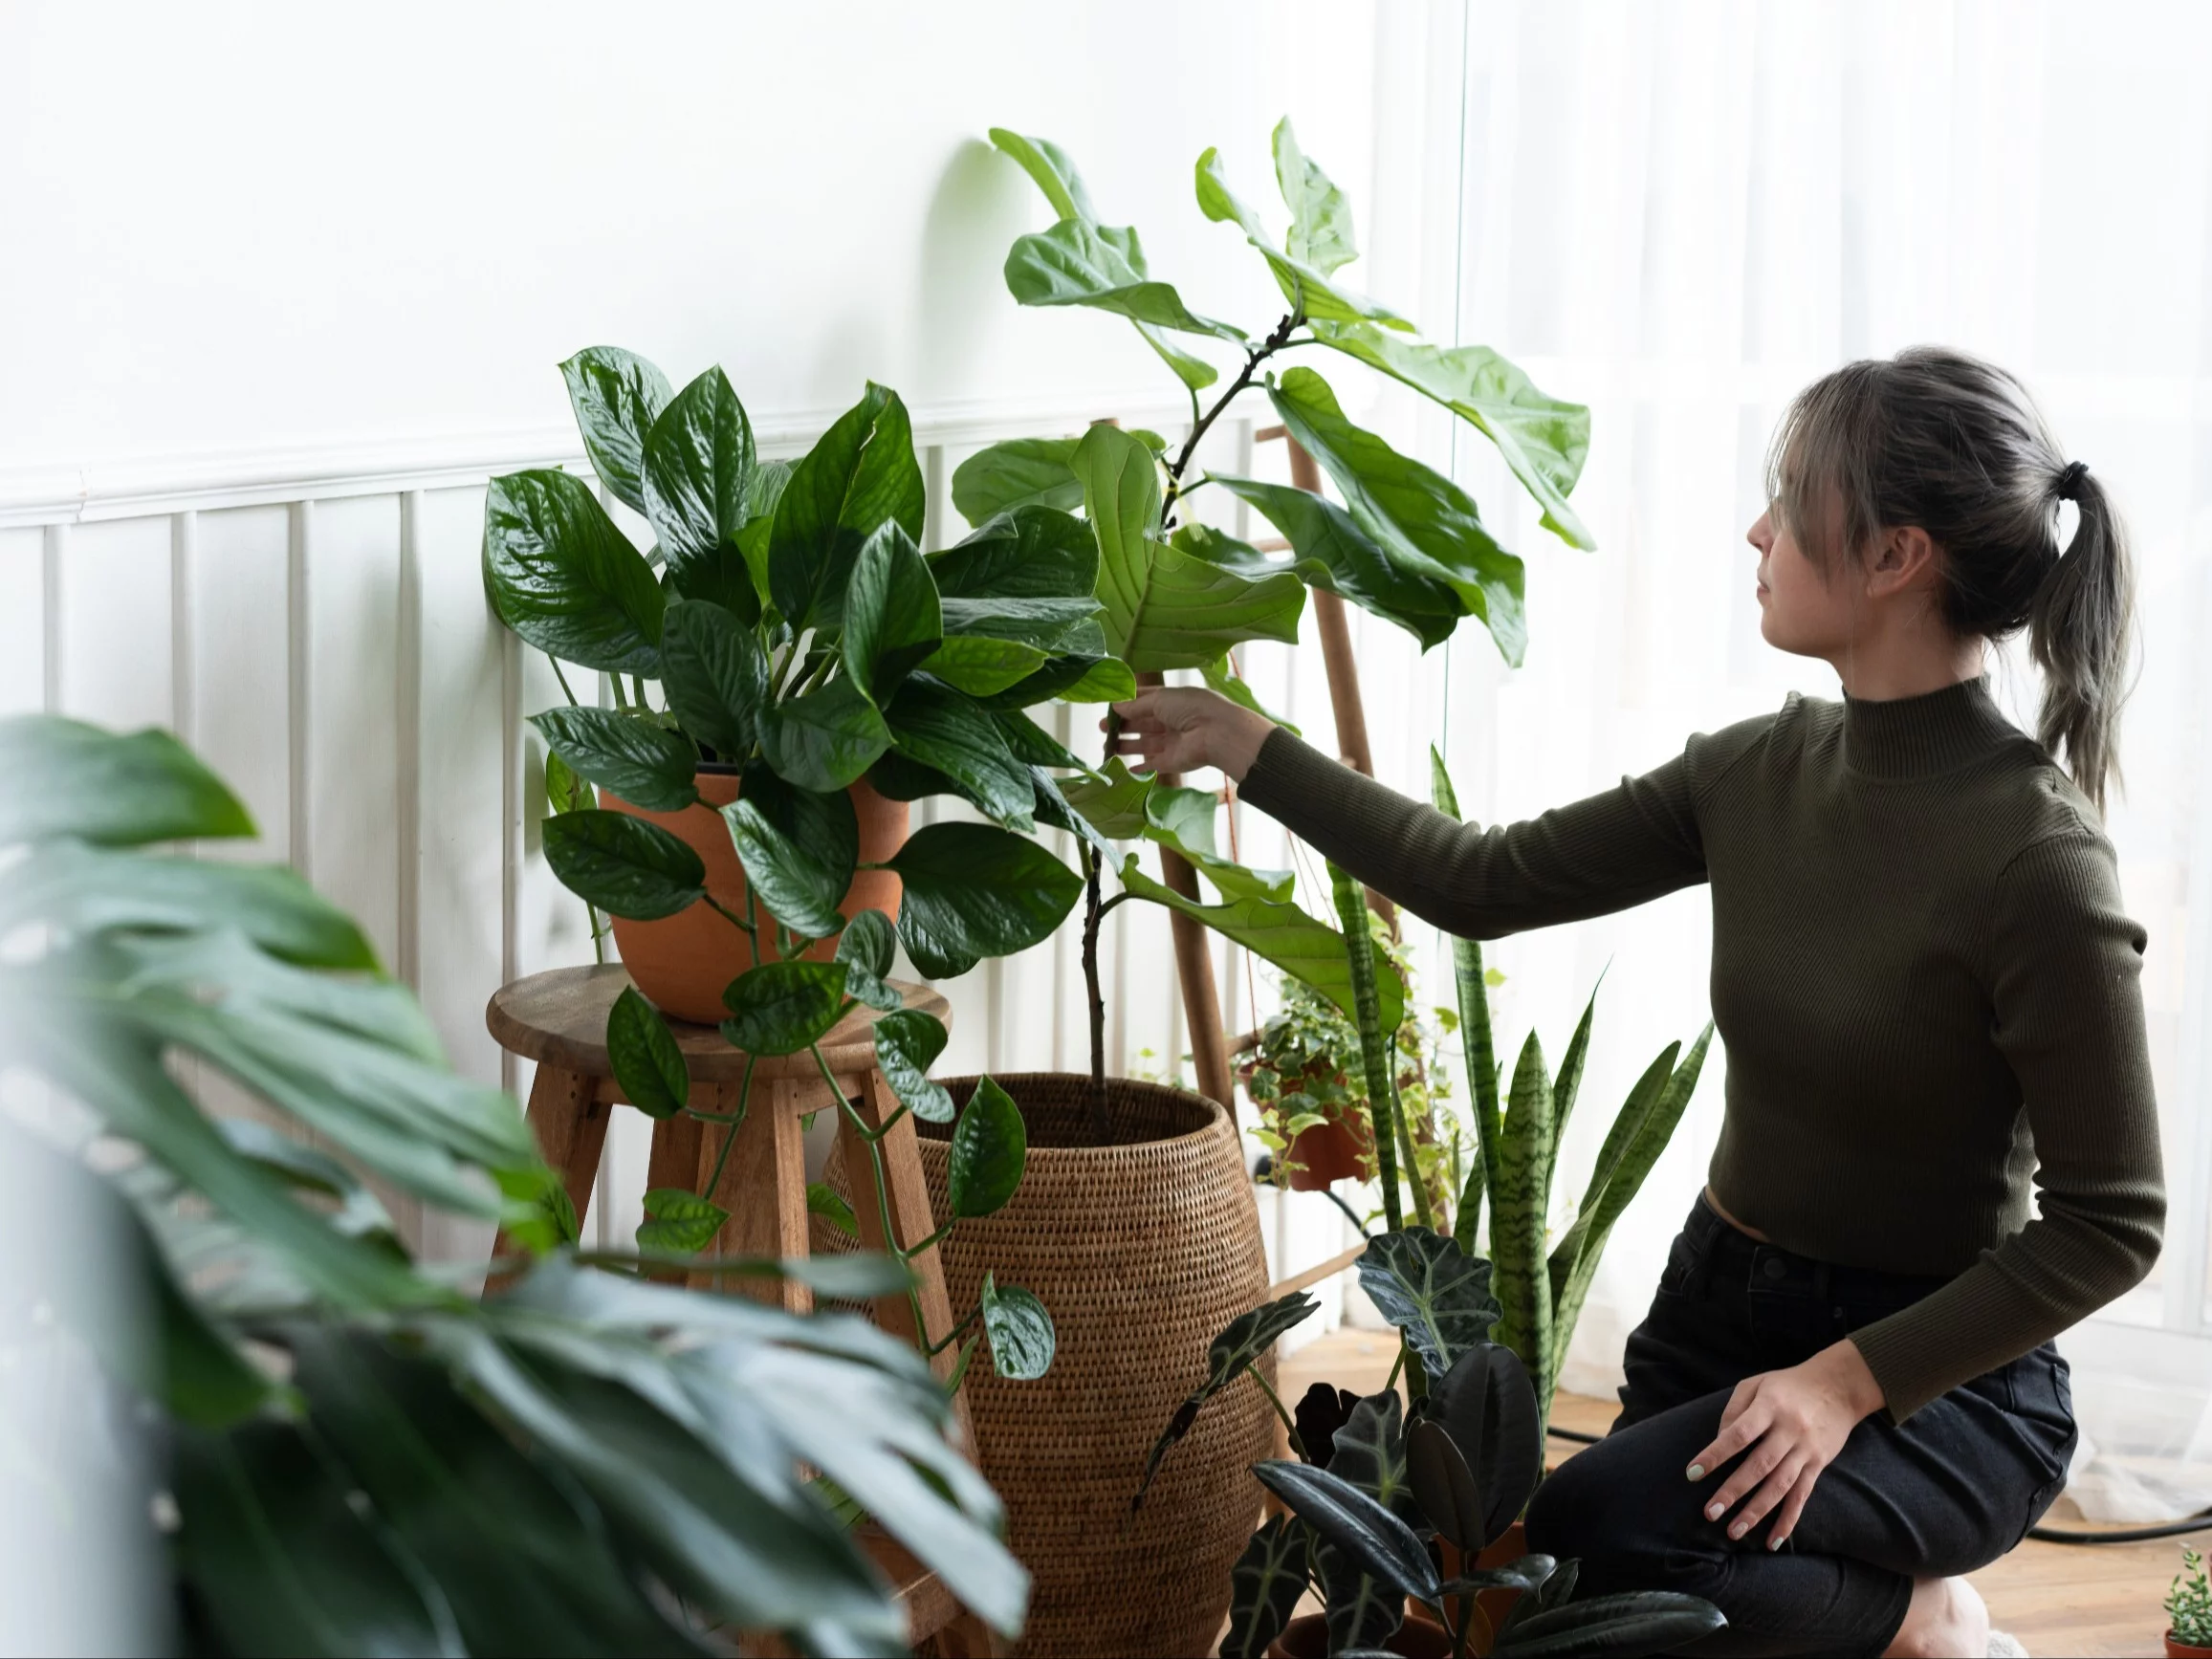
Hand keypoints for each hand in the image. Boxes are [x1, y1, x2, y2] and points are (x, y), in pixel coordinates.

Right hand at [1103, 688, 1274, 780]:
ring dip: (1126, 745)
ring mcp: (1171, 743)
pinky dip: (1138, 768)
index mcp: (1171, 701)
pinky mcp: (1172, 762)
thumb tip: (1116, 706)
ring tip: (1107, 746)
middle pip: (1142, 724)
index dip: (1127, 704)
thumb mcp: (1160, 699)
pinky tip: (1123, 769)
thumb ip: (1136, 705)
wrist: (1216, 732)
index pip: (1145, 701)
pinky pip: (1152, 766)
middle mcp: (1171, 721)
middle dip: (1123, 725)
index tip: (1108, 707)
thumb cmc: (1190, 707)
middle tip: (1102, 728)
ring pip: (1144, 744)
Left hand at [1685, 1338, 1885, 1549]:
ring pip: (1780, 1486)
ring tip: (1734, 1531)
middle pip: (1759, 1465)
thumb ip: (1734, 1410)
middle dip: (1733, 1492)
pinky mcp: (1818, 1465)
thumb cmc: (1788, 1385)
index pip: (1738, 1434)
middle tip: (1710, 1512)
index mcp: (1769, 1407)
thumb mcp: (1756, 1384)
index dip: (1715, 1454)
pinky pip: (1802, 1496)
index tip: (1692, 1473)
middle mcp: (1789, 1430)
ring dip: (1757, 1511)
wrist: (1839, 1386)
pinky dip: (1788, 1520)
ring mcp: (1805, 1450)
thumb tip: (1718, 1442)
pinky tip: (1774, 1541)